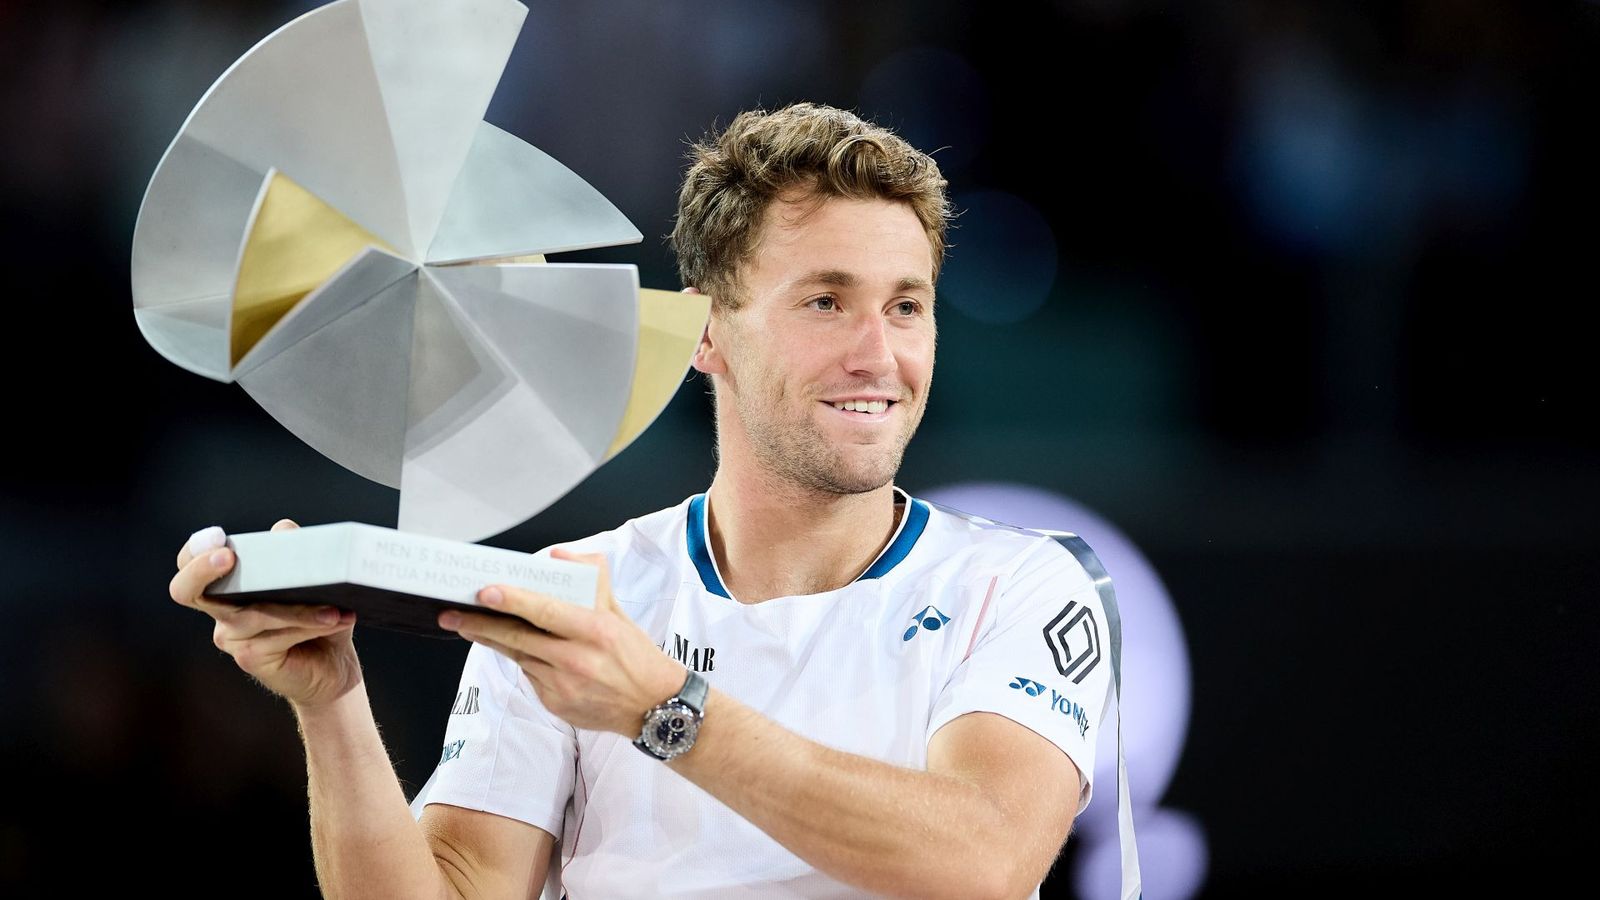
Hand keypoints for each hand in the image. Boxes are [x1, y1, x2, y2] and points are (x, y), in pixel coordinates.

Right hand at [169, 519, 361, 710]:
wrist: (333, 668)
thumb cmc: (320, 620)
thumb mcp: (313, 581)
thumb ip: (295, 553)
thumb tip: (282, 529)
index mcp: (229, 588)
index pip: (189, 565)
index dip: (194, 552)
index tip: (217, 538)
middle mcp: (221, 613)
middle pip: (189, 590)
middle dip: (204, 569)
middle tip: (228, 556)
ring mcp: (232, 638)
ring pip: (256, 612)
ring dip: (299, 608)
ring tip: (335, 607)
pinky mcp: (250, 658)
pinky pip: (277, 636)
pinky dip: (310, 625)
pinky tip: (336, 620)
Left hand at [437, 548, 684, 735]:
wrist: (655, 708)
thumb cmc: (637, 656)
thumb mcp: (620, 614)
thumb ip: (590, 582)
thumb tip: (558, 557)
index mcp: (596, 631)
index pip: (546, 612)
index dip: (512, 601)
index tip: (484, 592)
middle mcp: (577, 661)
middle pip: (519, 639)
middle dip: (480, 624)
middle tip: (451, 613)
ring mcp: (564, 686)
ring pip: (518, 657)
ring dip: (491, 641)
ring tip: (466, 625)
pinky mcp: (556, 705)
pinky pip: (529, 676)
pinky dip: (521, 660)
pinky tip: (513, 649)